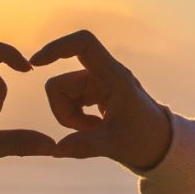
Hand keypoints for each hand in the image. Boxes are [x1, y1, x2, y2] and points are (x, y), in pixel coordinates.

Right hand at [30, 29, 171, 169]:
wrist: (159, 143)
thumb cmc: (145, 139)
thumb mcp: (115, 145)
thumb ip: (85, 146)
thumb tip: (55, 149)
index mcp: (114, 76)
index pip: (83, 43)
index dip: (56, 48)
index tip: (35, 63)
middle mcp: (102, 75)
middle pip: (59, 84)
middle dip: (63, 112)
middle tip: (88, 131)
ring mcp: (95, 84)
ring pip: (59, 96)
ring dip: (68, 117)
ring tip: (93, 131)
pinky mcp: (91, 94)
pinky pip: (65, 102)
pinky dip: (72, 118)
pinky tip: (92, 128)